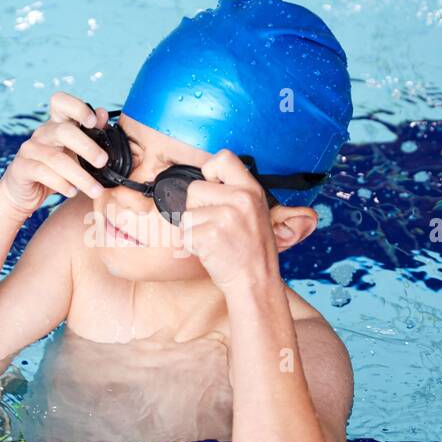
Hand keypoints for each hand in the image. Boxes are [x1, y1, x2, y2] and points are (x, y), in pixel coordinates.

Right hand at [0, 92, 110, 218]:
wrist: (26, 191)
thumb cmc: (57, 169)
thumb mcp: (76, 153)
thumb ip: (91, 135)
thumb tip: (103, 114)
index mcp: (57, 124)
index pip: (61, 102)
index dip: (78, 108)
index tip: (94, 122)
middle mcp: (43, 133)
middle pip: (64, 131)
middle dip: (87, 147)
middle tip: (103, 162)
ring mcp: (30, 149)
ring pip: (56, 159)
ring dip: (80, 176)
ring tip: (96, 190)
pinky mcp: (21, 167)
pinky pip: (43, 173)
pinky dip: (61, 184)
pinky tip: (72, 192)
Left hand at [178, 150, 280, 290]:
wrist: (256, 282)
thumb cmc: (253, 251)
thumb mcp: (257, 213)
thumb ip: (235, 194)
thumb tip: (209, 180)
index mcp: (252, 190)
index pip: (223, 158)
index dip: (210, 171)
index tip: (212, 185)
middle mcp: (240, 199)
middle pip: (195, 188)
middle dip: (197, 208)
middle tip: (216, 227)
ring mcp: (225, 217)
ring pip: (187, 213)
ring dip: (194, 229)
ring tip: (216, 241)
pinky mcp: (209, 235)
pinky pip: (185, 233)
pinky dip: (192, 246)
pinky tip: (212, 251)